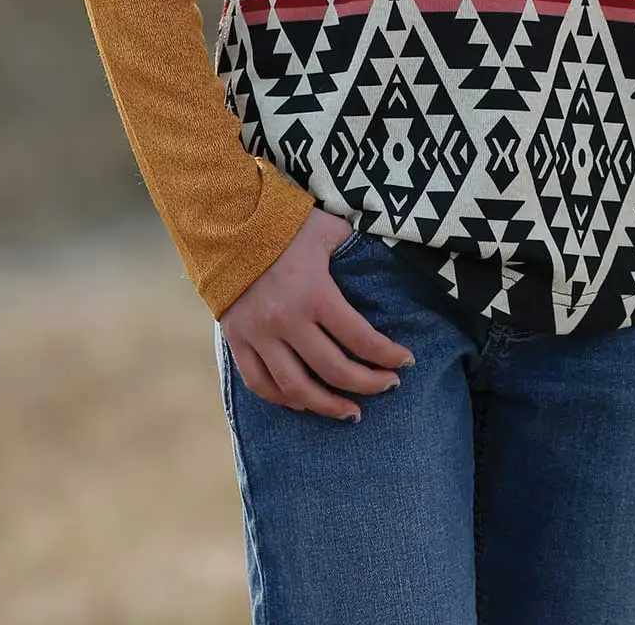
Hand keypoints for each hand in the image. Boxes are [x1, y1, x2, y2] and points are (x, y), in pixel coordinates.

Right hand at [219, 210, 414, 422]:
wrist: (229, 221)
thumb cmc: (286, 224)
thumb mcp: (328, 230)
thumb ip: (355, 247)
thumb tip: (384, 259)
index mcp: (315, 292)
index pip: (360, 338)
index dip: (387, 355)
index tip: (405, 361)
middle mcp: (287, 320)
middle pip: (333, 370)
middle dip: (367, 384)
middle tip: (388, 387)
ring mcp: (259, 334)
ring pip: (296, 387)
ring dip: (327, 406)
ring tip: (351, 413)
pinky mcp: (237, 340)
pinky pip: (259, 383)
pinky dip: (283, 399)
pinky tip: (303, 403)